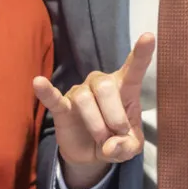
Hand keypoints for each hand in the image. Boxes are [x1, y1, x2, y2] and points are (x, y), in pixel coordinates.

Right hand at [33, 33, 154, 171]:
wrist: (91, 152)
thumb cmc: (116, 139)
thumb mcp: (131, 147)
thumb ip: (128, 147)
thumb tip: (111, 146)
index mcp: (125, 88)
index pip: (134, 68)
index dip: (141, 53)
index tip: (149, 36)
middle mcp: (101, 83)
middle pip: (106, 87)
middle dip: (114, 116)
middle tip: (117, 136)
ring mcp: (80, 93)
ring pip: (85, 99)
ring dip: (96, 125)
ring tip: (101, 139)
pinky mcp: (63, 107)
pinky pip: (54, 98)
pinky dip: (47, 91)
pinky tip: (38, 82)